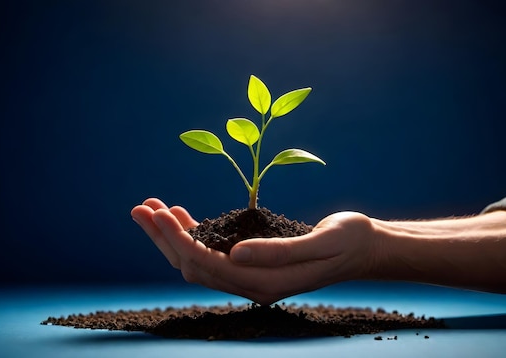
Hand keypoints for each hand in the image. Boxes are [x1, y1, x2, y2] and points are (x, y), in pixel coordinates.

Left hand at [131, 198, 379, 304]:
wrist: (365, 250)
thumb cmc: (348, 241)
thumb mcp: (320, 240)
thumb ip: (278, 251)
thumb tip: (235, 253)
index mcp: (266, 283)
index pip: (207, 264)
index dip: (179, 239)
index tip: (159, 212)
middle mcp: (253, 285)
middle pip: (193, 266)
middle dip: (164, 237)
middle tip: (140, 208)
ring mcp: (252, 278)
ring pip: (198, 262)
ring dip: (172, 237)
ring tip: (152, 208)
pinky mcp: (253, 266)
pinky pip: (213, 255)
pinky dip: (192, 236)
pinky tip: (182, 217)